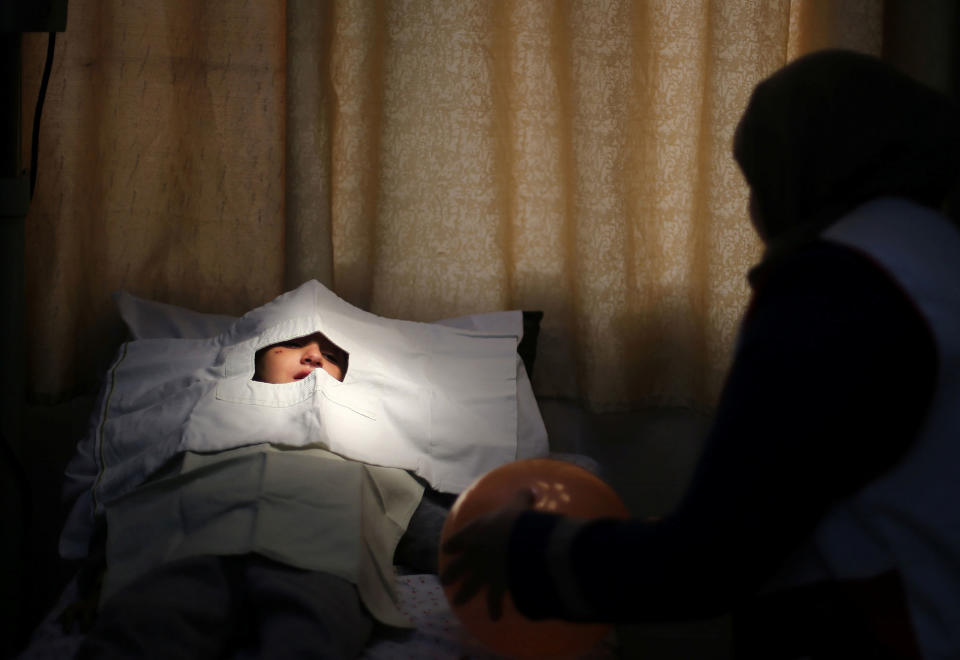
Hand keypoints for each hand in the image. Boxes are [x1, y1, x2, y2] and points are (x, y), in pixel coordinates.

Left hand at [440, 488, 536, 620]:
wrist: (520, 544)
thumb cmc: (516, 521)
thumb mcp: (518, 504)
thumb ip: (521, 497)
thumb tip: (530, 489)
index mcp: (474, 533)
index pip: (457, 540)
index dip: (453, 545)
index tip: (448, 550)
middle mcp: (474, 555)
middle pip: (457, 567)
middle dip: (450, 574)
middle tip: (444, 581)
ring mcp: (482, 573)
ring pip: (469, 587)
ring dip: (463, 595)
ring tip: (458, 603)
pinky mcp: (495, 587)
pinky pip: (493, 601)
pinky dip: (494, 610)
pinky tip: (495, 618)